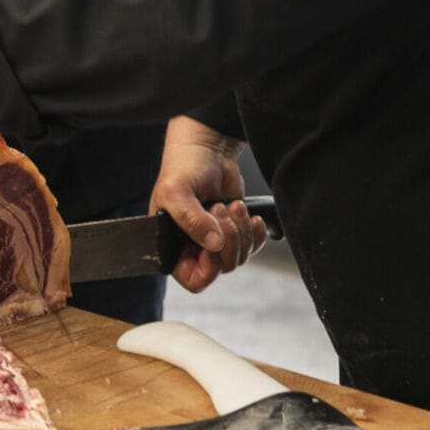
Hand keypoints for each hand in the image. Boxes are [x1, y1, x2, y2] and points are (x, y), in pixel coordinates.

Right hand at [149, 116, 268, 293]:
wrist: (207, 150)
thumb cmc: (183, 168)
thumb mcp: (177, 192)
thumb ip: (192, 220)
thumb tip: (214, 244)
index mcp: (174, 247)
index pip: (194, 279)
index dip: (207, 268)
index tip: (212, 245)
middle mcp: (196, 248)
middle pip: (223, 268)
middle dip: (228, 239)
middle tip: (219, 209)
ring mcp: (218, 241)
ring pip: (240, 257)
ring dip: (241, 230)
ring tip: (231, 204)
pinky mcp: (237, 230)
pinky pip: (254, 246)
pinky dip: (255, 232)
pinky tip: (248, 214)